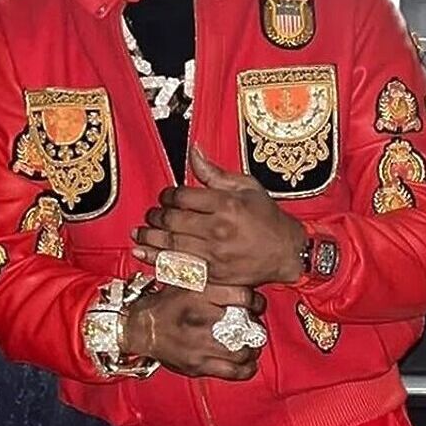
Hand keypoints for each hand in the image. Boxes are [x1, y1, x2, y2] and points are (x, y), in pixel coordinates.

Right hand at [122, 283, 266, 380]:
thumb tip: (233, 263)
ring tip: (251, 343)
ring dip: (252, 348)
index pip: (244, 297)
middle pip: (247, 325)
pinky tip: (248, 363)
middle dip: (256, 326)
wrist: (139, 328)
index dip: (256, 302)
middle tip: (255, 325)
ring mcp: (200, 344)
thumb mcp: (183, 276)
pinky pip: (232, 371)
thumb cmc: (165, 302)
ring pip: (243, 350)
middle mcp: (201, 318)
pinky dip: (246, 368)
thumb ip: (207, 271)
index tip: (256, 305)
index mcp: (200, 293)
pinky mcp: (197, 365)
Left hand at [132, 146, 307, 286]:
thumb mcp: (247, 187)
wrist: (286, 252)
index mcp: (227, 205)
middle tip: (151, 214)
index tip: (167, 196)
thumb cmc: (268, 218)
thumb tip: (194, 151)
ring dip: (150, 237)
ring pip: (171, 244)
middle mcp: (219, 230)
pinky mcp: (213, 274)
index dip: (169, 195)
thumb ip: (216, 173)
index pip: (183, 197)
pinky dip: (157, 260)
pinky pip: (178, 266)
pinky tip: (143, 253)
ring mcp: (215, 255)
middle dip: (156, 216)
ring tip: (139, 232)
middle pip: (173, 220)